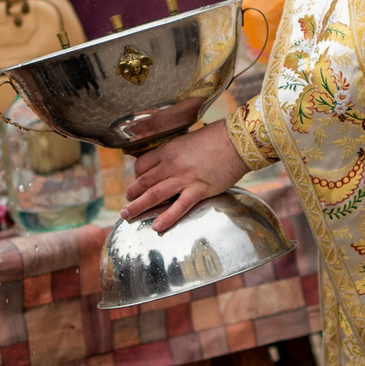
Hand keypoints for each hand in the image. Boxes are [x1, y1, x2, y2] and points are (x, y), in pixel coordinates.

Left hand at [124, 123, 249, 232]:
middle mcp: (171, 164)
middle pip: (143, 181)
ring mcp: (184, 178)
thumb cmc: (216, 139)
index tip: (137, 184)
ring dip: (138, 206)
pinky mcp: (199, 189)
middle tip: (127, 204)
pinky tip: (157, 227)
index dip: (136, 177)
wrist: (238, 141)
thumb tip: (170, 162)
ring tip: (127, 215)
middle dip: (132, 194)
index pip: (142, 166)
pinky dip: (167, 217)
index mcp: (167, 150)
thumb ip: (176, 152)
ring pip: (154, 194)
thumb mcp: (188, 141)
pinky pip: (179, 206)